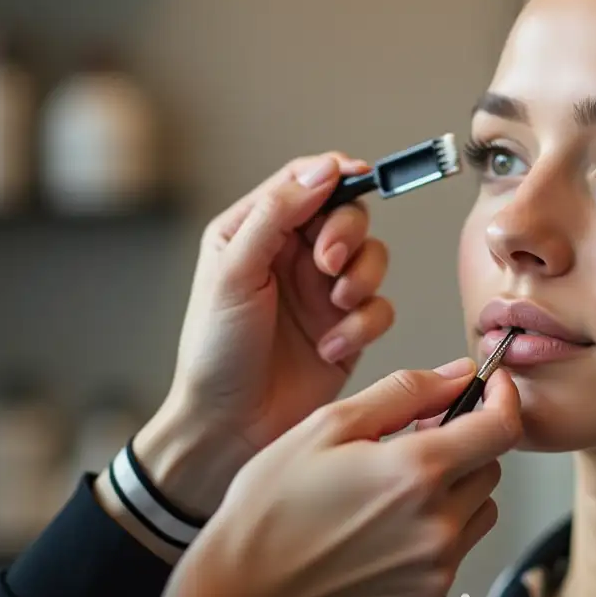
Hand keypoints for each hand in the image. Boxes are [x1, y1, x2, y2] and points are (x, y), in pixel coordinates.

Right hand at [116, 360, 521, 596]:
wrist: (243, 596)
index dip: (503, 398)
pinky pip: (456, 550)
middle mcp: (437, 524)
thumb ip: (405, 392)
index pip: (502, 427)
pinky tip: (384, 528)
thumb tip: (460, 374)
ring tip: (394, 489)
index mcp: (416, 472)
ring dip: (454, 489)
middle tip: (411, 440)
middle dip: (464, 443)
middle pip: (490, 466)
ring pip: (479, 508)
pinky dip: (436, 531)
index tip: (491, 386)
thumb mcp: (329, 425)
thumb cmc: (272, 506)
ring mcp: (436, 568)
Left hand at [121, 152, 395, 523]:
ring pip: (372, 258)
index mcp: (255, 232)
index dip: (334, 173)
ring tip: (336, 304)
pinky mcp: (347, 329)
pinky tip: (330, 347)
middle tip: (327, 264)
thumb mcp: (234, 273)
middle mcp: (292, 257)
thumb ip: (277, 214)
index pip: (304, 181)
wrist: (229, 427)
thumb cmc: (216, 352)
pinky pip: (380, 307)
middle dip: (346, 235)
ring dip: (362, 278)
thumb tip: (323, 169)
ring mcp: (323, 293)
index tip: (356, 174)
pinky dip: (363, 325)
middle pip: (348, 215)